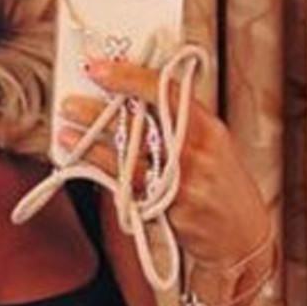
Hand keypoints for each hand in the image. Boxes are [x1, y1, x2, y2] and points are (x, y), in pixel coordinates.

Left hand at [56, 57, 272, 272]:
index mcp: (209, 128)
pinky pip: (127, 189)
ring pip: (127, 159)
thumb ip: (181, 121)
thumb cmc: (222, 186)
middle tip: (70, 102)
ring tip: (64, 133)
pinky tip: (81, 165)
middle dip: (100, 112)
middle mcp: (197, 153)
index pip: (167, 91)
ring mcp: (181, 184)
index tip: (98, 67)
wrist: (241, 238)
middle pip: (142, 124)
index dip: (129, 76)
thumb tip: (137, 91)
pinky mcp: (167, 211)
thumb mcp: (214, 145)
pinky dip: (100, 175)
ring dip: (90, 145)